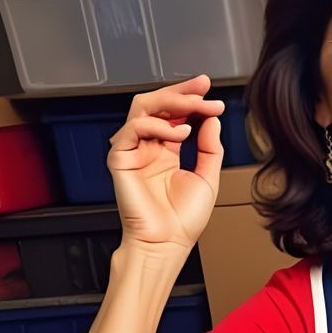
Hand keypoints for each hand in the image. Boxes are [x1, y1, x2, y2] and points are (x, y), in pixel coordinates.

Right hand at [109, 74, 225, 255]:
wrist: (167, 244)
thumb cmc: (183, 221)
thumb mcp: (207, 178)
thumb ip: (210, 148)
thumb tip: (211, 119)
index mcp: (166, 151)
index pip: (174, 114)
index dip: (190, 99)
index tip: (210, 92)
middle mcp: (148, 147)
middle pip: (157, 105)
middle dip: (181, 92)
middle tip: (203, 88)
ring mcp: (133, 150)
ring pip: (143, 108)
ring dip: (172, 102)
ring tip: (196, 106)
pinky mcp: (120, 158)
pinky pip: (134, 129)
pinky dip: (158, 125)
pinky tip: (180, 133)